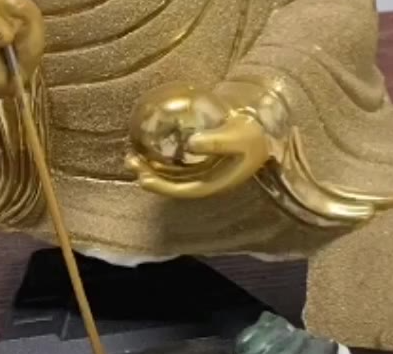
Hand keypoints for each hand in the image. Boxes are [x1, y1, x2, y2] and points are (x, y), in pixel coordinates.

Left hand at [125, 83, 272, 199]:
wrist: (262, 125)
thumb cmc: (253, 133)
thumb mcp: (239, 136)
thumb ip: (217, 141)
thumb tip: (190, 143)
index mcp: (215, 182)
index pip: (183, 189)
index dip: (162, 187)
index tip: (143, 178)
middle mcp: (204, 178)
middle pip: (172, 182)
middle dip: (150, 175)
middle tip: (130, 161)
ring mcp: (200, 168)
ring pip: (170, 172)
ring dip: (150, 165)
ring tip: (131, 155)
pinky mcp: (196, 155)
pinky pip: (173, 159)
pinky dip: (159, 154)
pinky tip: (146, 143)